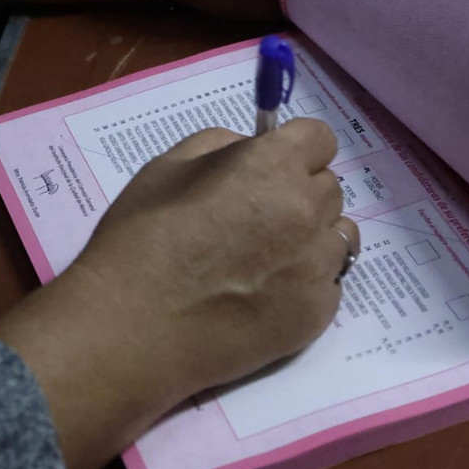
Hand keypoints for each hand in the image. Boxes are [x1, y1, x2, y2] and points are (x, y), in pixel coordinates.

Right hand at [0, 119, 359, 468]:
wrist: (131, 330)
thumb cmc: (139, 240)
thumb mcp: (168, 167)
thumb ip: (222, 146)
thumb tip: (254, 148)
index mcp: (272, 165)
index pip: (319, 139)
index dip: (295, 150)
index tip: (273, 168)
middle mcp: (306, 210)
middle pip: (328, 188)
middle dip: (299, 194)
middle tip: (256, 220)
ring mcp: (317, 265)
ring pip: (337, 235)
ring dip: (311, 238)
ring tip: (265, 260)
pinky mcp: (318, 313)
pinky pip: (330, 282)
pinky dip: (305, 282)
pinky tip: (264, 295)